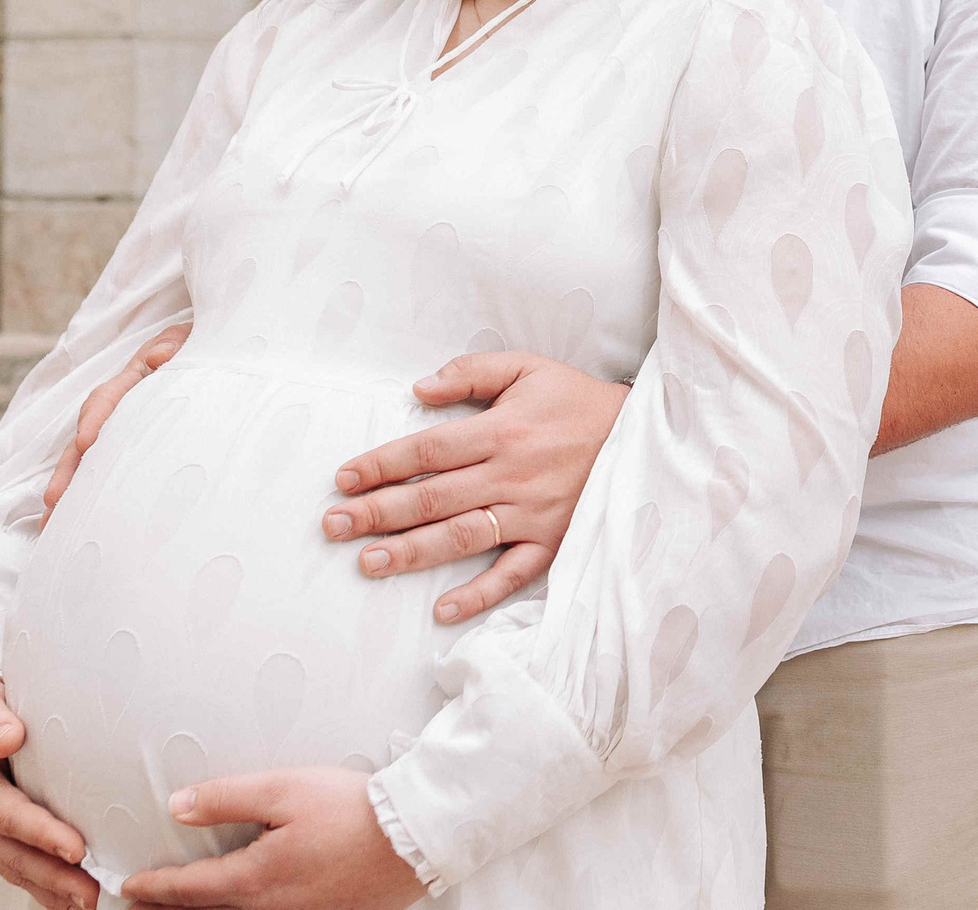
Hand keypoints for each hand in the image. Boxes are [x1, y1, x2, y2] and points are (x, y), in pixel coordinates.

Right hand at [0, 672, 96, 909]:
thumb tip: (9, 737)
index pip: (11, 817)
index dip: (43, 835)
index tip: (76, 849)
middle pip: (19, 857)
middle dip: (56, 878)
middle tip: (92, 894)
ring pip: (23, 870)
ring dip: (56, 890)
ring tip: (91, 903)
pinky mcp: (4, 839)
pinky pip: (27, 868)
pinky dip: (52, 886)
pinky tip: (76, 897)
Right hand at [44, 322, 192, 510]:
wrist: (202, 352)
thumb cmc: (193, 346)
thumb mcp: (187, 340)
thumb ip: (173, 344)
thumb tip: (159, 356)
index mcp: (131, 380)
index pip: (106, 399)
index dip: (94, 420)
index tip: (85, 443)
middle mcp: (118, 408)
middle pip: (85, 438)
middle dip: (68, 469)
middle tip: (54, 499)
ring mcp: (120, 429)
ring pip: (88, 460)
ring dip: (70, 489)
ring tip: (53, 522)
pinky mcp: (129, 448)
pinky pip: (105, 469)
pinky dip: (90, 493)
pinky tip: (76, 521)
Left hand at [121, 768, 423, 909]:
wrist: (414, 837)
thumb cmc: (353, 811)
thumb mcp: (283, 789)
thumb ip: (225, 798)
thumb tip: (179, 807)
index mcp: (254, 878)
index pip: (187, 888)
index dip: (154, 886)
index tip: (130, 885)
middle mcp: (269, 909)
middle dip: (170, 906)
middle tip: (144, 902)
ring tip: (186, 902)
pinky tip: (246, 900)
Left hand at [325, 353, 630, 624]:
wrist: (644, 436)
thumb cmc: (578, 402)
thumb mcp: (530, 368)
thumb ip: (472, 372)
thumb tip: (420, 389)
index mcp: (502, 431)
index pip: (427, 451)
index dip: (382, 464)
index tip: (344, 478)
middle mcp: (512, 475)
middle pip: (433, 498)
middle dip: (377, 512)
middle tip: (333, 526)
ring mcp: (533, 513)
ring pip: (462, 537)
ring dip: (411, 553)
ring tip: (367, 563)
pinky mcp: (553, 542)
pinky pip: (512, 575)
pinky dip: (479, 595)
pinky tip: (442, 611)